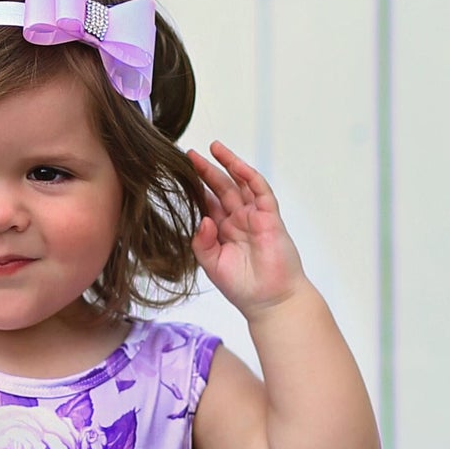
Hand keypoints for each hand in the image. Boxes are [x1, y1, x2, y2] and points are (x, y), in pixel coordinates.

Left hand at [188, 142, 305, 316]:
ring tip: (213, 148)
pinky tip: (236, 165)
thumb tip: (202, 219)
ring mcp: (254, 217)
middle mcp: (238, 221)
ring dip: (228, 164)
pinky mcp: (270, 217)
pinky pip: (260, 191)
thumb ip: (202, 243)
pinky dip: (249, 176)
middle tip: (189, 155)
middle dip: (206, 171)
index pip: (207, 203)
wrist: (269, 300)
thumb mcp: (212, 264)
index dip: (195, 188)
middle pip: (221, 189)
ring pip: (240, 184)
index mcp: (222, 232)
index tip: (179, 174)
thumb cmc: (243, 287)